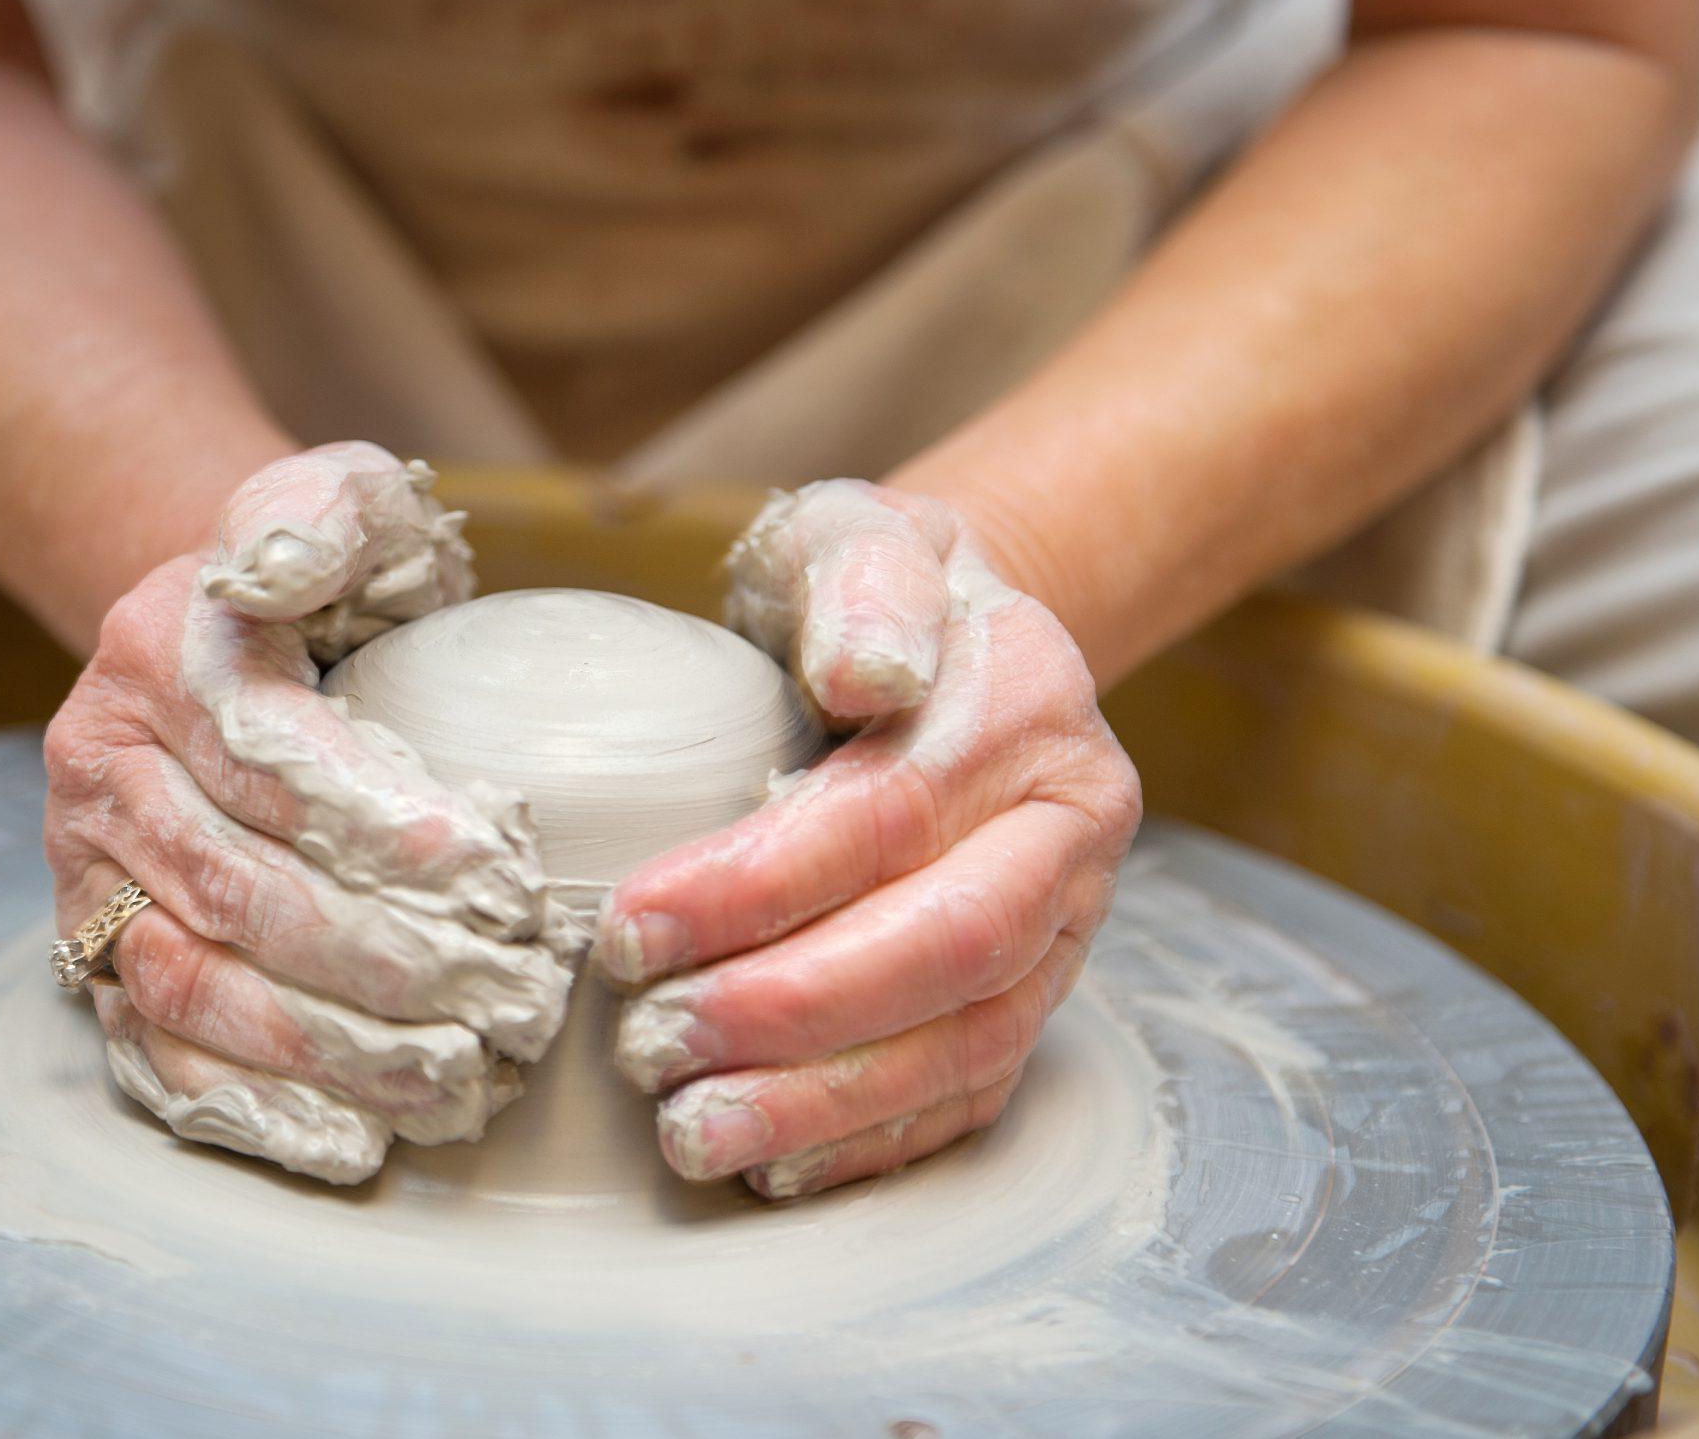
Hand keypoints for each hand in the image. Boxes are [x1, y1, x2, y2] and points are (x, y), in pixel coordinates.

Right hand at [42, 443, 577, 1184]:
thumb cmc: (321, 573)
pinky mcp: (90, 950)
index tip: (495, 878)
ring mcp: (85, 871)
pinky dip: (251, 1109)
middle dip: (381, 961)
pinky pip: (155, 1053)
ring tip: (451, 1083)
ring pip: (192, 983)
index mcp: (160, 652)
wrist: (218, 629)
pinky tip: (352, 1144)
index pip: (273, 756)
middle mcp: (99, 765)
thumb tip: (276, 568)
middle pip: (239, 888)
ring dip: (325, 1051)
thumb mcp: (332, 499)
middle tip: (508, 1004)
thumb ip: (319, 516)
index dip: (381, 825)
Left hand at [596, 480, 1138, 1198]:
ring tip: (694, 1132)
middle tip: (652, 1047)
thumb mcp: (860, 534)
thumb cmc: (870, 595)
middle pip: (950, 950)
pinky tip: (773, 1163)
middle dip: (792, 1015)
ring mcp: (1068, 926)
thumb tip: (864, 670)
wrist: (950, 639)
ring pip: (970, 1045)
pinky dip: (874, 1141)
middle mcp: (1070, 828)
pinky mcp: (1037, 996)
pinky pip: (973, 1094)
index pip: (893, 815)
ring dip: (825, 1104)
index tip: (628, 930)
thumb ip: (863, 581)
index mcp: (1028, 710)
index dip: (758, 886)